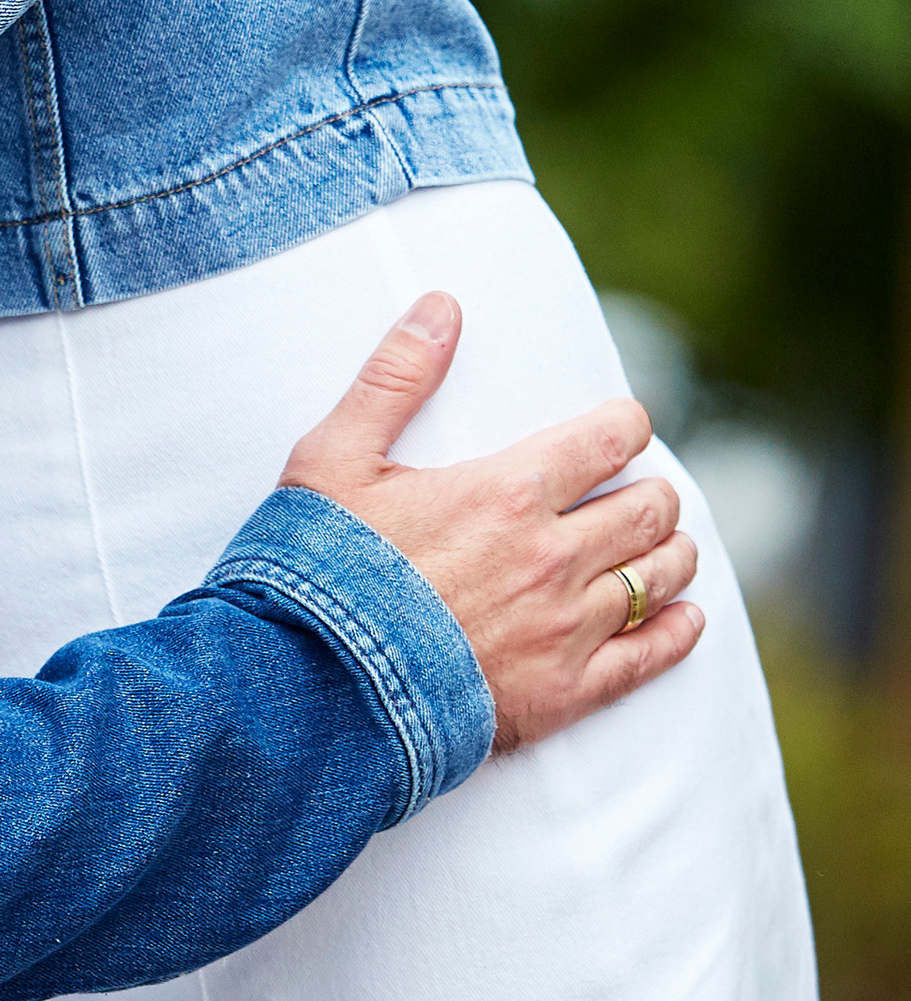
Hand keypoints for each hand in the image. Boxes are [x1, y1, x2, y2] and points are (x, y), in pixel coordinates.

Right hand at [281, 294, 700, 750]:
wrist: (315, 691)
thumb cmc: (320, 569)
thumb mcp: (336, 456)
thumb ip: (395, 376)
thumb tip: (442, 305)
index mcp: (506, 492)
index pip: (608, 441)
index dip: (626, 426)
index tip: (623, 426)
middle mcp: (552, 558)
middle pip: (647, 509)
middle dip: (652, 490)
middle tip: (639, 488)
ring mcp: (565, 630)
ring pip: (658, 577)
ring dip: (671, 552)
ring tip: (661, 544)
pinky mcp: (564, 694)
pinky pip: (649, 658)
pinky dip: (677, 632)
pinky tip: (684, 618)